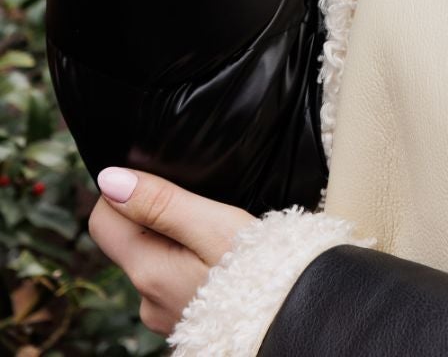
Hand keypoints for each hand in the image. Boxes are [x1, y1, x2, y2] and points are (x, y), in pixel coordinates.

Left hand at [88, 165, 255, 339]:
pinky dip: (189, 264)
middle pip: (130, 239)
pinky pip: (172, 280)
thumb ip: (161, 202)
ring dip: (176, 241)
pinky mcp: (183, 320)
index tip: (166, 184)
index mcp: (148, 272)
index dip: (125, 191)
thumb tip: (109, 180)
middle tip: (204, 210)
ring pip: (154, 259)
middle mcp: (147, 299)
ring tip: (219, 238)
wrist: (291, 315)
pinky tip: (221, 262)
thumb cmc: (260, 271)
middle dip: (157, 217)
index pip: (102, 221)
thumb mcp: (214, 225)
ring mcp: (164, 314)